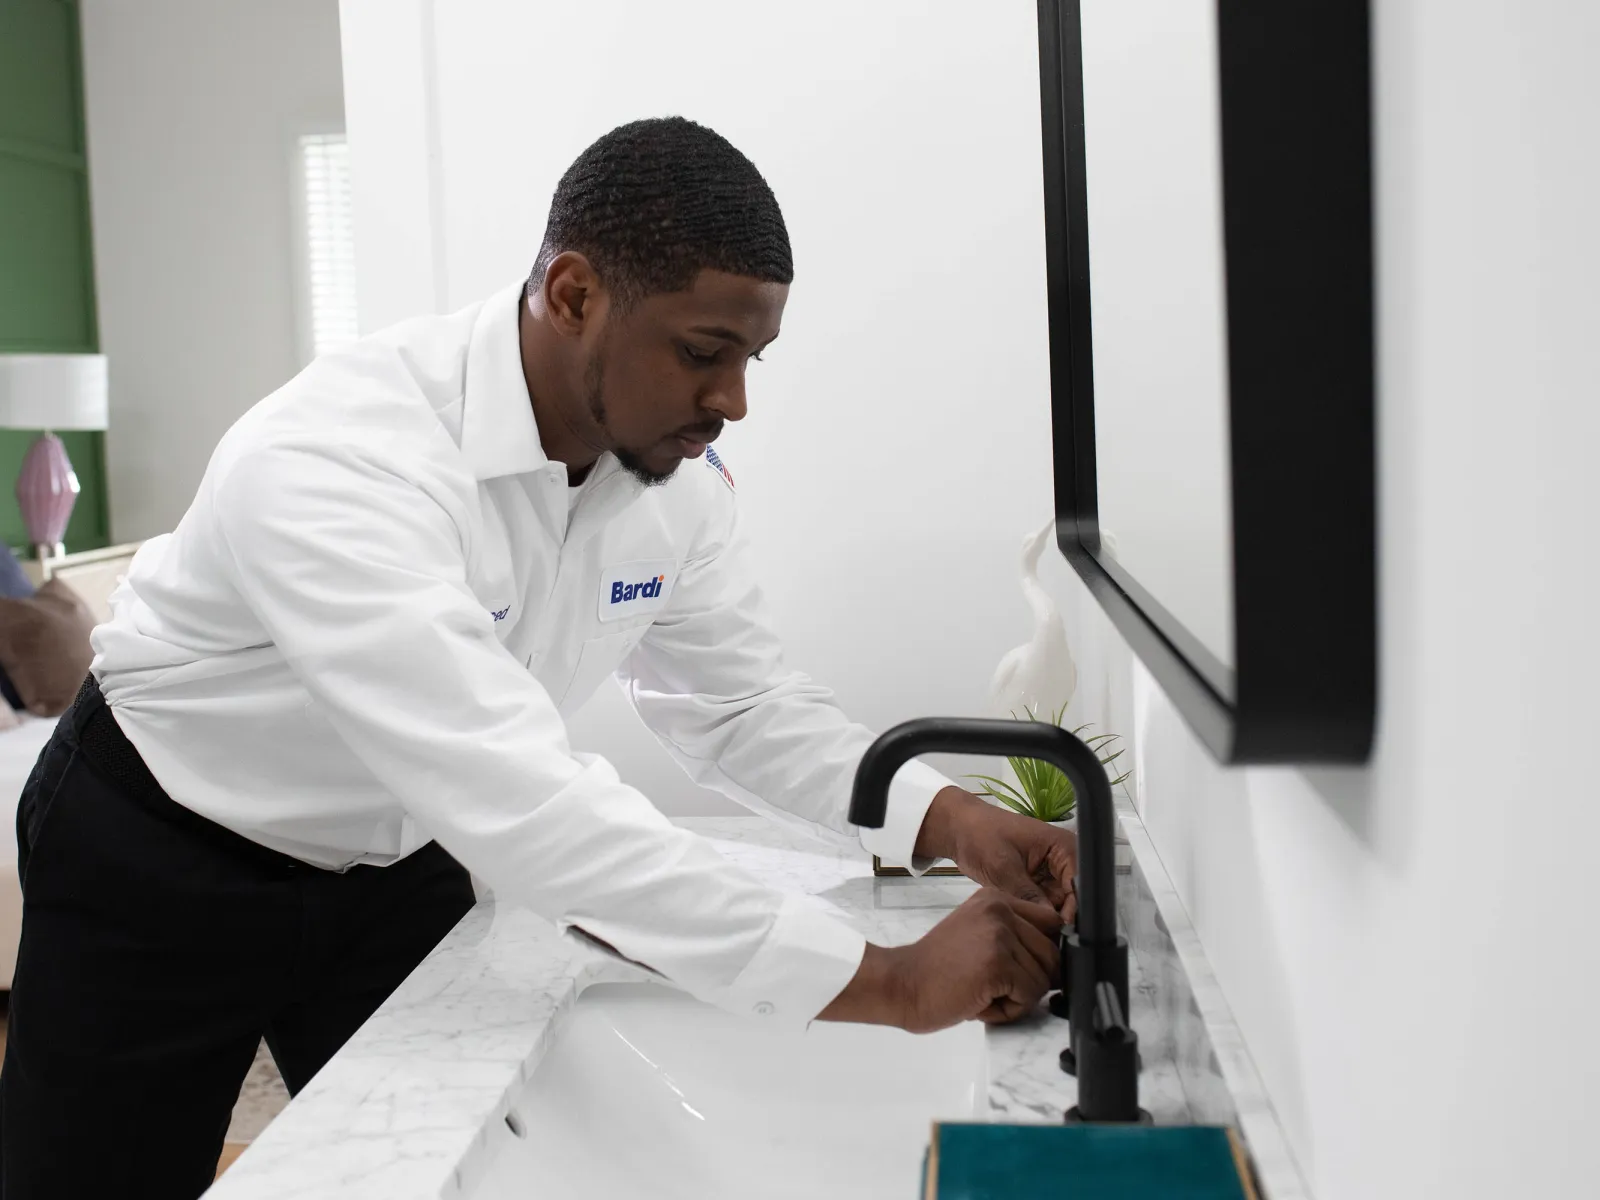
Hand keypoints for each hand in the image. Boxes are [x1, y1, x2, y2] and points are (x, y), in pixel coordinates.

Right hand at [818, 889, 1060, 1032]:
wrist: (900, 984)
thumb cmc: (935, 970)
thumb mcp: (977, 935)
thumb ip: (1013, 937)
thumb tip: (1057, 961)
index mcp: (995, 898)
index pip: (1050, 923)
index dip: (1041, 954)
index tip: (1020, 971)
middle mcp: (1000, 909)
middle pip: (1052, 952)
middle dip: (1030, 980)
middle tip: (994, 987)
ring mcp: (1000, 935)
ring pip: (1044, 977)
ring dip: (1019, 997)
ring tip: (983, 993)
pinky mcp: (998, 964)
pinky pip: (1030, 996)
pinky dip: (1010, 1010)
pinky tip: (980, 1002)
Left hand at [916, 787, 1078, 920]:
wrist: (959, 830)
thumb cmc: (981, 837)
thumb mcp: (1003, 867)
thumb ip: (1028, 894)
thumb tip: (1051, 921)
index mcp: (1063, 847)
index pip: (1080, 883)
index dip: (1075, 909)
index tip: (1062, 932)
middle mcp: (1063, 862)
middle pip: (1074, 899)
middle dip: (1062, 919)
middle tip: (1047, 940)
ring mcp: (1051, 875)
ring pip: (1060, 907)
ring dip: (1048, 920)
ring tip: (1034, 935)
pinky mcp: (1038, 886)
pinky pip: (1044, 907)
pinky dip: (1036, 917)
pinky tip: (1027, 928)